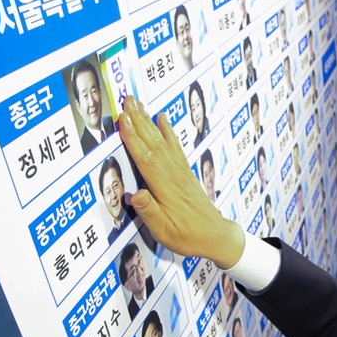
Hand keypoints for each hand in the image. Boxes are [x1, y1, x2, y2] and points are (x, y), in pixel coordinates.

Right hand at [118, 95, 244, 265]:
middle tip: (127, 100)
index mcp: (166, 189)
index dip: (133, 139)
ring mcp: (180, 171)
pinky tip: (162, 119)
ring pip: (162, 141)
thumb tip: (135, 195)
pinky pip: (174, 146)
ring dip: (149, 121)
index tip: (122, 120)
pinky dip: (167, 131)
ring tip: (138, 103)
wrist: (215, 236)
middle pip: (153, 143)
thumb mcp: (164, 232)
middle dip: (139, 121)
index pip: (146, 159)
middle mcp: (174, 175)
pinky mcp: (184, 171)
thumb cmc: (187, 236)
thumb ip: (150, 212)